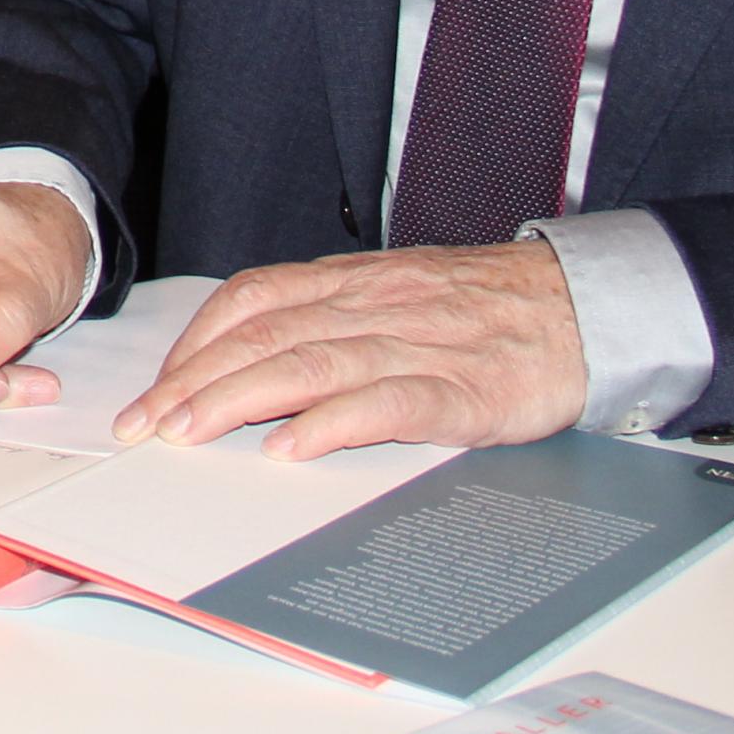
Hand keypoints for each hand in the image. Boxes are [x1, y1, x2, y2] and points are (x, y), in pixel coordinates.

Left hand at [119, 242, 585, 458]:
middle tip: (147, 427)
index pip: (252, 302)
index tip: (155, 390)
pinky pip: (386, 403)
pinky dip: (332, 425)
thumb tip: (252, 365)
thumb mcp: (398, 297)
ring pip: (309, 365)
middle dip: (195, 383)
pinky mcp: (462, 390)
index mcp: (354, 282)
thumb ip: (332, 322)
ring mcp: (418, 345)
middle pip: (265, 337)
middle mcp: (374, 305)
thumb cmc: (487, 309)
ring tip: (190, 435)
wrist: (586, 306)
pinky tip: (291, 450)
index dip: (196, 345)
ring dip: (239, 402)